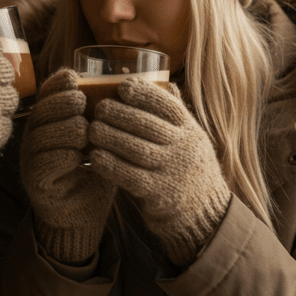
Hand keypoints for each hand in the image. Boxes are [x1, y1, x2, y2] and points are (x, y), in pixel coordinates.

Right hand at [20, 68, 115, 263]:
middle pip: (42, 110)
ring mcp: (31, 157)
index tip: (76, 79)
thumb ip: (104, 115)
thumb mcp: (99, 137)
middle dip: (63, 103)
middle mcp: (35, 134)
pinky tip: (78, 157)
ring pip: (42, 134)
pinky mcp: (35, 179)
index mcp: (50, 119)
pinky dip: (62, 156)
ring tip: (84, 131)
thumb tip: (129, 84)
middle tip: (82, 103)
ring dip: (65, 129)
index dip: (59, 84)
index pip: (47, 93)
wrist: (83, 211)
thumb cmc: (95, 167)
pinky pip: (44, 162)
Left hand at [88, 78, 230, 265]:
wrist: (204, 215)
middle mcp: (184, 149)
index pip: (169, 106)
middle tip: (98, 108)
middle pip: (148, 125)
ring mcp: (173, 172)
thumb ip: (175, 115)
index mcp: (191, 131)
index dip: (145, 93)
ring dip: (110, 137)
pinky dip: (111, 165)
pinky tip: (95, 157)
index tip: (123, 86)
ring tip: (91, 129)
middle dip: (120, 113)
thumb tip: (163, 80)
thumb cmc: (188, 168)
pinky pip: (131, 176)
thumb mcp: (192, 139)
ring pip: (137, 149)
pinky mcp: (160, 195)